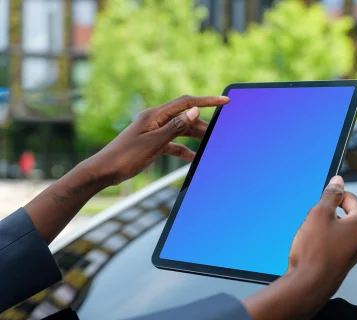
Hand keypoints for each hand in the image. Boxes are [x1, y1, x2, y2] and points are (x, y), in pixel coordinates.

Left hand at [87, 95, 228, 184]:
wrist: (104, 171)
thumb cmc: (125, 157)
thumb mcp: (153, 143)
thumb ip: (175, 127)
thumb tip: (194, 111)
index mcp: (155, 115)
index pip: (186, 103)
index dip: (207, 101)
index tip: (224, 101)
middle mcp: (155, 120)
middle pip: (185, 116)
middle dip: (203, 123)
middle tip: (219, 132)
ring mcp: (154, 131)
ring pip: (180, 130)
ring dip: (195, 136)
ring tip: (209, 144)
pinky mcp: (152, 143)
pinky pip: (173, 143)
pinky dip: (183, 149)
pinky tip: (193, 158)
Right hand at [243, 176, 356, 319]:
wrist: (307, 283)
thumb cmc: (315, 251)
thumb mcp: (319, 213)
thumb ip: (330, 195)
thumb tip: (338, 181)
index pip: (348, 197)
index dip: (331, 197)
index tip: (318, 202)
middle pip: (344, 212)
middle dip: (327, 213)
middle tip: (313, 222)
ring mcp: (356, 250)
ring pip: (337, 227)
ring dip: (323, 227)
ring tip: (311, 237)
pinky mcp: (345, 260)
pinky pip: (334, 240)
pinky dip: (323, 239)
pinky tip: (312, 247)